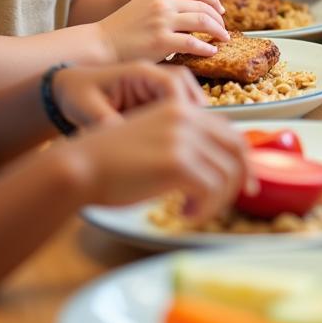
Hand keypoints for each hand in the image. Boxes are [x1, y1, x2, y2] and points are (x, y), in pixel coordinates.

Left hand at [52, 60, 207, 127]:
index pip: (172, 82)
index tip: (185, 126)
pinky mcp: (152, 96)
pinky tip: (179, 138)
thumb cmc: (76, 96)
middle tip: (199, 133)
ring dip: (192, 112)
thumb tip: (125, 137)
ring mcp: (153, 85)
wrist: (66, 90)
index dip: (182, 104)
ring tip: (193, 136)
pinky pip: (175, 102)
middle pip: (186, 84)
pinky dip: (182, 117)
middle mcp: (151, 75)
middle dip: (195, 107)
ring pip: (186, 92)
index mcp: (137, 72)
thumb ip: (107, 122)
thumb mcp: (87, 110)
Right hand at [57, 97, 254, 223]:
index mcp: (181, 108)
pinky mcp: (177, 163)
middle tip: (231, 201)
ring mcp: (183, 138)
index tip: (242, 182)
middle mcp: (187, 117)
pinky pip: (211, 189)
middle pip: (236, 148)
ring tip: (195, 211)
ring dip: (217, 199)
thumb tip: (213, 167)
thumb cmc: (110, 162)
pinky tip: (185, 214)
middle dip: (239, 178)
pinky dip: (205, 208)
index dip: (239, 158)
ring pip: (227, 172)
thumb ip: (183, 144)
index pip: (228, 131)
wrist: (79, 167)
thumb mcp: (153, 140)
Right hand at [96, 0, 227, 62]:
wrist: (99, 44)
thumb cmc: (120, 28)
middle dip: (219, 18)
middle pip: (204, 6)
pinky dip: (206, 48)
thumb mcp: (141, 2)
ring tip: (223, 39)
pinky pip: (193, 43)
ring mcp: (162, 21)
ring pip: (203, 22)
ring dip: (218, 31)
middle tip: (224, 29)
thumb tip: (190, 2)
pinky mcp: (161, 42)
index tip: (221, 9)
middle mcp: (163, 3)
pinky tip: (210, 52)